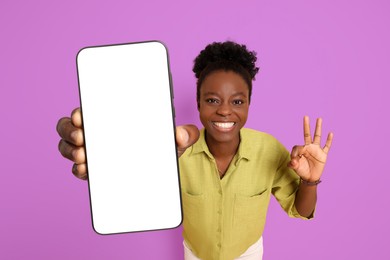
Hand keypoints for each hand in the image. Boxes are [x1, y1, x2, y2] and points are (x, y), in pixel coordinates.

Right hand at [57, 108, 199, 179]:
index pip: (89, 110)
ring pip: (69, 146)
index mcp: (113, 119)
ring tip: (83, 156)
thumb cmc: (162, 146)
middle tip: (82, 137)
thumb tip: (182, 135)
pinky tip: (85, 170)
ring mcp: (94, 151)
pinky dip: (78, 169)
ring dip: (70, 150)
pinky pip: (78, 168)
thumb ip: (184, 134)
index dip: (79, 112)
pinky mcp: (94, 169)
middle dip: (70, 131)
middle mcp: (99, 133)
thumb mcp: (173, 139)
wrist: (160, 169)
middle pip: (71, 127)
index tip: (80, 116)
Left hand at [288, 116, 333, 181]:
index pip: (297, 146)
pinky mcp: (323, 154)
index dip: (295, 153)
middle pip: (307, 134)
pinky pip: (327, 146)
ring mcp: (316, 149)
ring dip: (318, 128)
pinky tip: (330, 133)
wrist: (310, 177)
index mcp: (301, 149)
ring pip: (317, 136)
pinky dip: (329, 140)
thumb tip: (292, 161)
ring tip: (319, 118)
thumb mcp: (296, 168)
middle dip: (306, 126)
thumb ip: (293, 164)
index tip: (294, 159)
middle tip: (305, 116)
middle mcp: (309, 147)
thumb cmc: (302, 171)